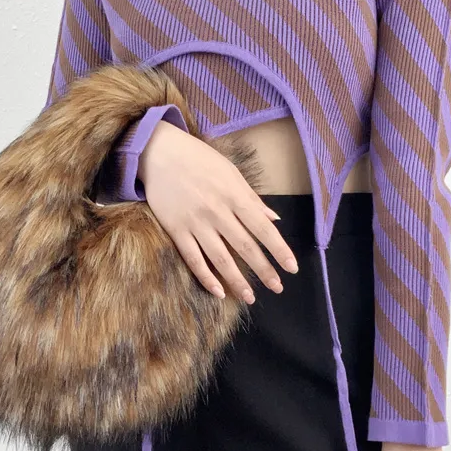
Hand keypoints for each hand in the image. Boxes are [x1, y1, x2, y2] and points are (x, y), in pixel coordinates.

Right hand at [138, 119, 298, 301]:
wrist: (158, 152)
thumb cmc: (198, 159)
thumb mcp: (230, 172)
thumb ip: (251, 198)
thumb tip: (274, 219)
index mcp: (234, 195)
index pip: (263, 228)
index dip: (279, 250)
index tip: (292, 268)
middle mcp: (217, 211)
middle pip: (245, 247)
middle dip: (263, 270)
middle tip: (277, 288)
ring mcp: (195, 222)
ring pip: (220, 258)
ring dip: (237, 281)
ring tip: (250, 297)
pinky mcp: (176, 229)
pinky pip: (193, 258)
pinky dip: (205, 277)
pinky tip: (218, 291)